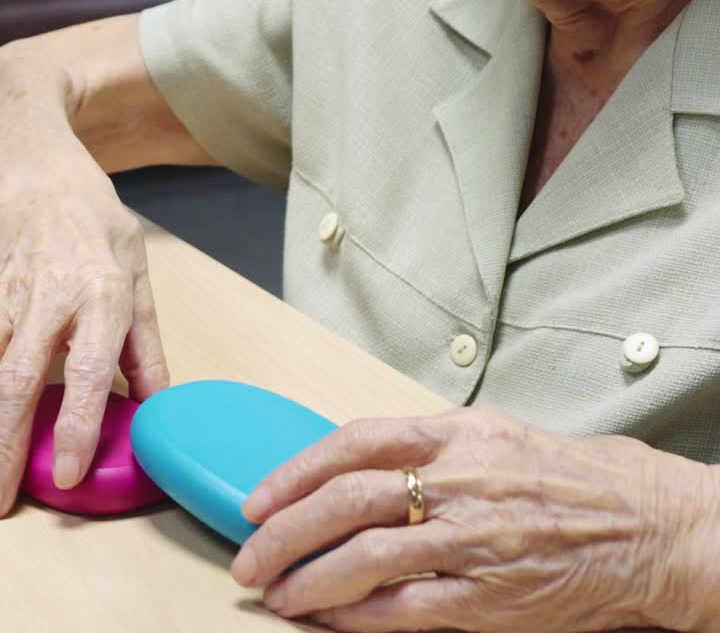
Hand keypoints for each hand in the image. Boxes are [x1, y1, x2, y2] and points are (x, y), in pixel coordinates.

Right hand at [0, 156, 169, 515]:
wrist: (43, 178)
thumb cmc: (98, 226)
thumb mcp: (139, 274)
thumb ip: (146, 345)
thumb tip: (157, 404)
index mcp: (102, 295)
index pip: (90, 371)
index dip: (79, 425)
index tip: (69, 471)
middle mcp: (52, 301)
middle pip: (21, 381)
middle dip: (7, 444)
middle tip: (2, 500)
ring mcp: (11, 301)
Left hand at [232, 406, 703, 630]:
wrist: (642, 524)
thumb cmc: (568, 477)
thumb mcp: (496, 435)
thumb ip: (431, 446)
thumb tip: (357, 467)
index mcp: (458, 432)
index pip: (356, 441)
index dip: (296, 469)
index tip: (258, 496)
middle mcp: (459, 479)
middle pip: (346, 499)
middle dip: (284, 530)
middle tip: (248, 555)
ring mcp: (472, 540)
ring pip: (365, 558)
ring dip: (309, 581)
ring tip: (277, 594)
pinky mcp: (487, 599)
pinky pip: (404, 611)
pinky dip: (356, 619)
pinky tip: (328, 622)